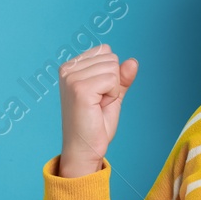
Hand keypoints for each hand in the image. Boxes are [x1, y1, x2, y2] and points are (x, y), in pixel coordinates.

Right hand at [56, 45, 137, 177]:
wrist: (85, 149)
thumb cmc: (94, 124)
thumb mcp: (112, 94)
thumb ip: (121, 77)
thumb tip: (133, 61)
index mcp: (70, 67)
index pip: (105, 50)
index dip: (110, 74)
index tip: (98, 94)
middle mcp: (67, 69)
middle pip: (110, 58)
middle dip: (112, 82)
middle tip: (98, 103)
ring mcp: (72, 78)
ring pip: (113, 68)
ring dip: (112, 90)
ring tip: (97, 106)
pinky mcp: (80, 89)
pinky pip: (112, 80)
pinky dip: (112, 95)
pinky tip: (98, 107)